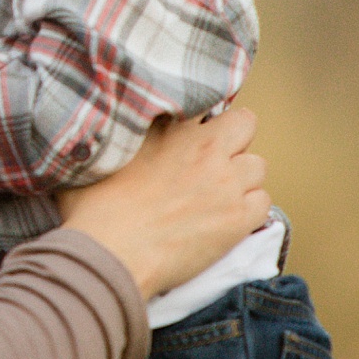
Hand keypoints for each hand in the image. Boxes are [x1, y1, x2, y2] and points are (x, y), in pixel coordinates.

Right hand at [56, 110, 269, 298]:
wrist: (111, 253)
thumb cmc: (95, 209)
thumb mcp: (95, 157)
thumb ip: (111, 137)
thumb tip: (95, 128)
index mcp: (172, 129)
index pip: (207, 106)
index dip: (201, 124)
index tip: (191, 139)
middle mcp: (205, 149)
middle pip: (245, 125)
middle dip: (234, 141)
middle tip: (213, 163)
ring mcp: (226, 183)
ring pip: (258, 166)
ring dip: (243, 178)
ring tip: (218, 195)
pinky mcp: (237, 218)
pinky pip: (263, 203)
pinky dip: (249, 210)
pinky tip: (226, 220)